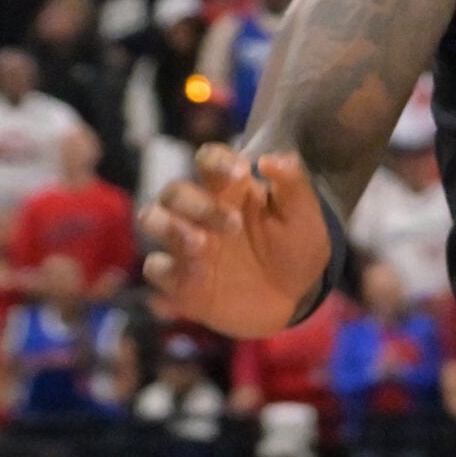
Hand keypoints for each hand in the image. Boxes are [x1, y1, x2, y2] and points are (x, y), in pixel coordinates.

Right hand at [143, 148, 330, 338]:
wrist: (295, 298)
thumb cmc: (295, 249)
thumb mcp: (304, 216)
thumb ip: (292, 184)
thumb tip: (270, 158)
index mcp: (230, 190)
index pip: (208, 159)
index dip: (216, 159)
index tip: (240, 171)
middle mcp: (200, 212)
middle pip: (175, 191)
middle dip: (196, 203)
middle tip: (234, 224)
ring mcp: (185, 245)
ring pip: (151, 220)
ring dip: (169, 227)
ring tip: (200, 243)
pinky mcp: (179, 279)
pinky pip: (155, 268)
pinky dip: (168, 271)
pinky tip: (194, 278)